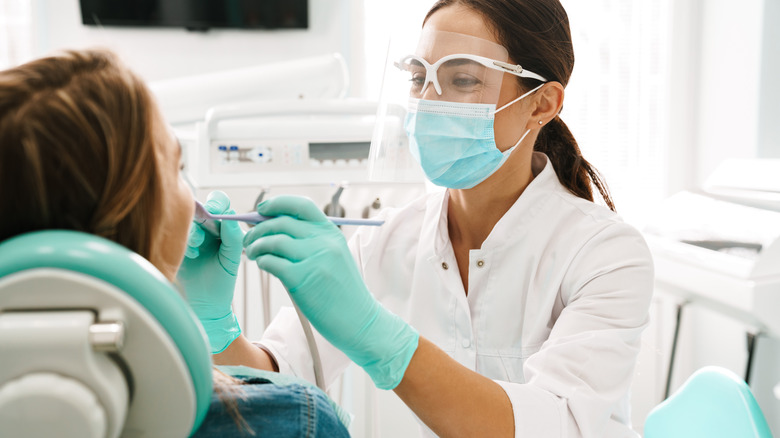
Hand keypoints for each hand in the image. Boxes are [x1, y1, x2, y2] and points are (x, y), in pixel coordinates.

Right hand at [178, 191, 244, 353]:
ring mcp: (189, 235)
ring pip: (187, 221)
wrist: (206, 303)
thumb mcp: (232, 259)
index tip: (217, 211)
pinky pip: (176, 235)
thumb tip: (230, 216)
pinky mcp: (176, 245)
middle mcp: (205, 227)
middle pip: (201, 206)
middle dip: (204, 212)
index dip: (218, 203)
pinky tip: (191, 255)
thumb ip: (233, 237)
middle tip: (207, 218)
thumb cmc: (222, 280)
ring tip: (198, 246)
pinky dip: (185, 241)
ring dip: (194, 230)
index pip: (220, 203)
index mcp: (222, 227)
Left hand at [243, 195, 418, 389]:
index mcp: (331, 233)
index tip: (262, 208)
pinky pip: (272, 262)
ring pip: (273, 241)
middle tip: (250, 238)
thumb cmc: (343, 292)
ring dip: (256, 246)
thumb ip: (311, 242)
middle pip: (281, 222)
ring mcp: (313, 259)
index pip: (301, 205)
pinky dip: (262, 261)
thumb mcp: (334, 257)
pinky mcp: (302, 279)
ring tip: (254, 254)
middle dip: (258, 228)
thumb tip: (274, 229)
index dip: (277, 203)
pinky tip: (263, 265)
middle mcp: (323, 242)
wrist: (359, 320)